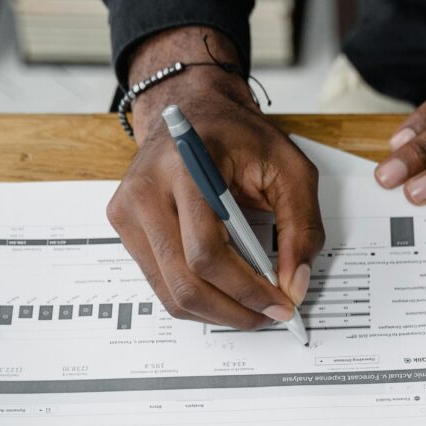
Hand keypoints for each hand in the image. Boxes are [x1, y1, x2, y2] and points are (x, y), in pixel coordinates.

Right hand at [108, 27, 323, 327]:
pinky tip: (226, 293)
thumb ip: (301, 229)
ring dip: (217, 313)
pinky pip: (162, 285)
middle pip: (185, 282)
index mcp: (185, 167)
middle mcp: (145, 191)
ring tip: (251, 308)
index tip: (282, 304)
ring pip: (171, 293)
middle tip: (270, 315)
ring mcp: (128, 212)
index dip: (247, 289)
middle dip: (234, 310)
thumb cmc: (240, 138)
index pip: (207, 253)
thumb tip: (294, 286)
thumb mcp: (291, 170)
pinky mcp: (124, 227)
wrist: (193, 109)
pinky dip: (198, 300)